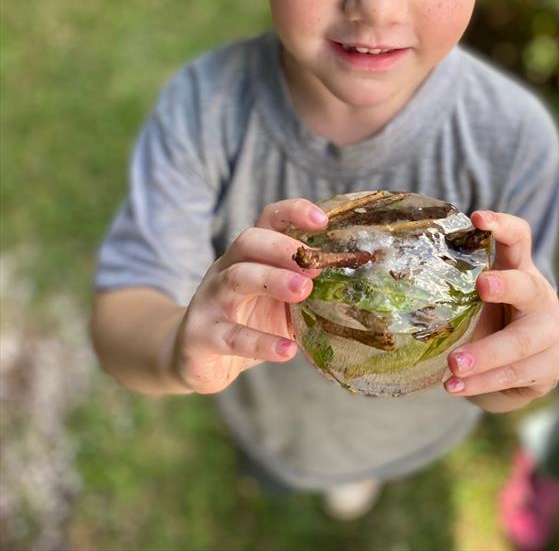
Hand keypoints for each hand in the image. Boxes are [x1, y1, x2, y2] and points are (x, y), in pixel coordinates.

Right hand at [169, 199, 326, 393]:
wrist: (193, 357)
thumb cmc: (246, 321)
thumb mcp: (278, 301)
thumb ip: (306, 289)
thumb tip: (355, 285)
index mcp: (248, 255)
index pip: (268, 219)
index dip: (293, 212)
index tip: (322, 221)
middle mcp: (226, 269)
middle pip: (248, 241)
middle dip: (282, 248)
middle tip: (314, 266)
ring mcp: (210, 299)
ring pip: (236, 278)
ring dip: (272, 281)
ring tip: (303, 292)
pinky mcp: (201, 335)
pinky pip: (230, 336)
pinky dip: (261, 343)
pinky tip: (286, 351)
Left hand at [444, 210, 558, 412]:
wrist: (518, 370)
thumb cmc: (488, 320)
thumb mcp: (473, 299)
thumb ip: (453, 286)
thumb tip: (392, 275)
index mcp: (519, 270)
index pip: (519, 238)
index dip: (503, 225)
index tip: (478, 217)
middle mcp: (539, 297)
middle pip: (526, 287)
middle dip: (505, 286)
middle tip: (481, 286)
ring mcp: (550, 333)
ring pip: (519, 343)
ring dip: (485, 355)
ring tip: (453, 364)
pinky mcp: (548, 367)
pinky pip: (514, 375)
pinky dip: (482, 383)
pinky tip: (456, 387)